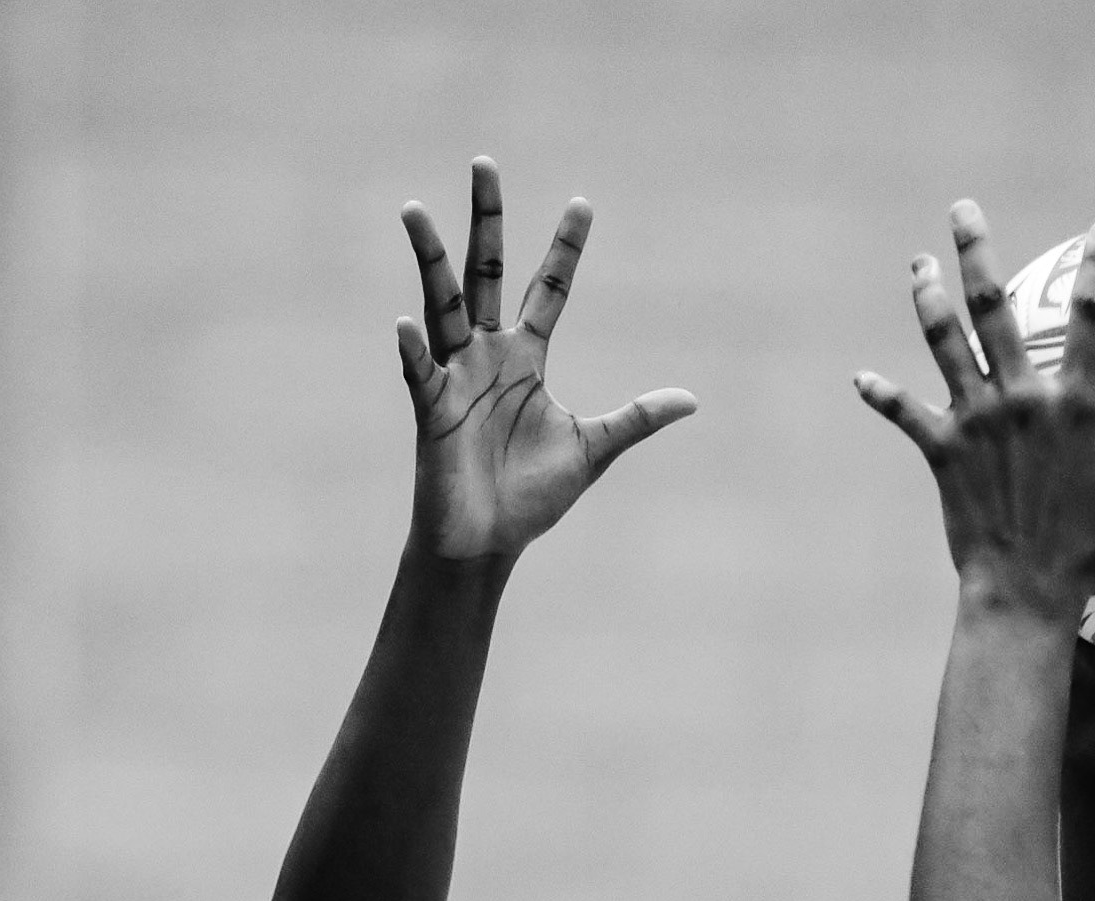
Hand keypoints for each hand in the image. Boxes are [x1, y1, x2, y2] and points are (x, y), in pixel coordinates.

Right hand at [395, 157, 696, 563]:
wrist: (487, 543)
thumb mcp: (594, 448)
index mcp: (527, 359)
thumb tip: (691, 400)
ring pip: (441, 304)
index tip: (583, 203)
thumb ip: (636, 418)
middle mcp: (488, 355)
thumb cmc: (532, 497)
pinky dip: (411, 349)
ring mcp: (455, 377)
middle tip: (485, 162)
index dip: (566, 248)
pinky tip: (403, 323)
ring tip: (416, 210)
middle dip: (487, 220)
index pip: (549, 289)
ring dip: (429, 259)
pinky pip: (419, 372)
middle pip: (486, 273)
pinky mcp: (431, 411)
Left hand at [855, 201, 1094, 620]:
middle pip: (993, 310)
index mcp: (1074, 405)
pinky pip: (906, 413)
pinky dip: (883, 395)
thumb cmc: (1090, 546)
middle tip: (961, 209)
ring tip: (919, 266)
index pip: (1093, 318)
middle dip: (975, 252)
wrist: (1025, 590)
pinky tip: (862, 380)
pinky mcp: (942, 451)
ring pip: (944, 344)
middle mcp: (1019, 400)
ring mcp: (975, 422)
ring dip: (927, 300)